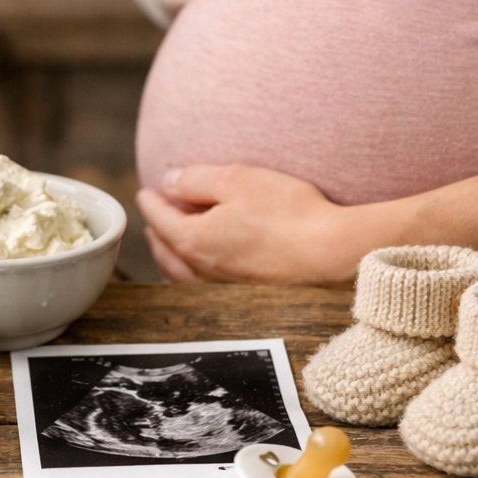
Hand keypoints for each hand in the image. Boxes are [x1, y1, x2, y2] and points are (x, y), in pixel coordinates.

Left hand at [137, 165, 368, 283]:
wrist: (332, 252)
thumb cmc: (288, 212)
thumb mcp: (237, 180)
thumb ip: (196, 180)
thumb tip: (168, 181)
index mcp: (193, 240)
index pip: (159, 218)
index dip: (151, 200)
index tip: (145, 191)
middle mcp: (201, 270)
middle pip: (165, 248)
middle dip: (156, 228)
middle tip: (156, 212)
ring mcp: (222, 288)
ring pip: (180, 273)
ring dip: (170, 253)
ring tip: (171, 239)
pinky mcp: (244, 297)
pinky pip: (201, 287)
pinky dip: (190, 273)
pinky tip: (201, 267)